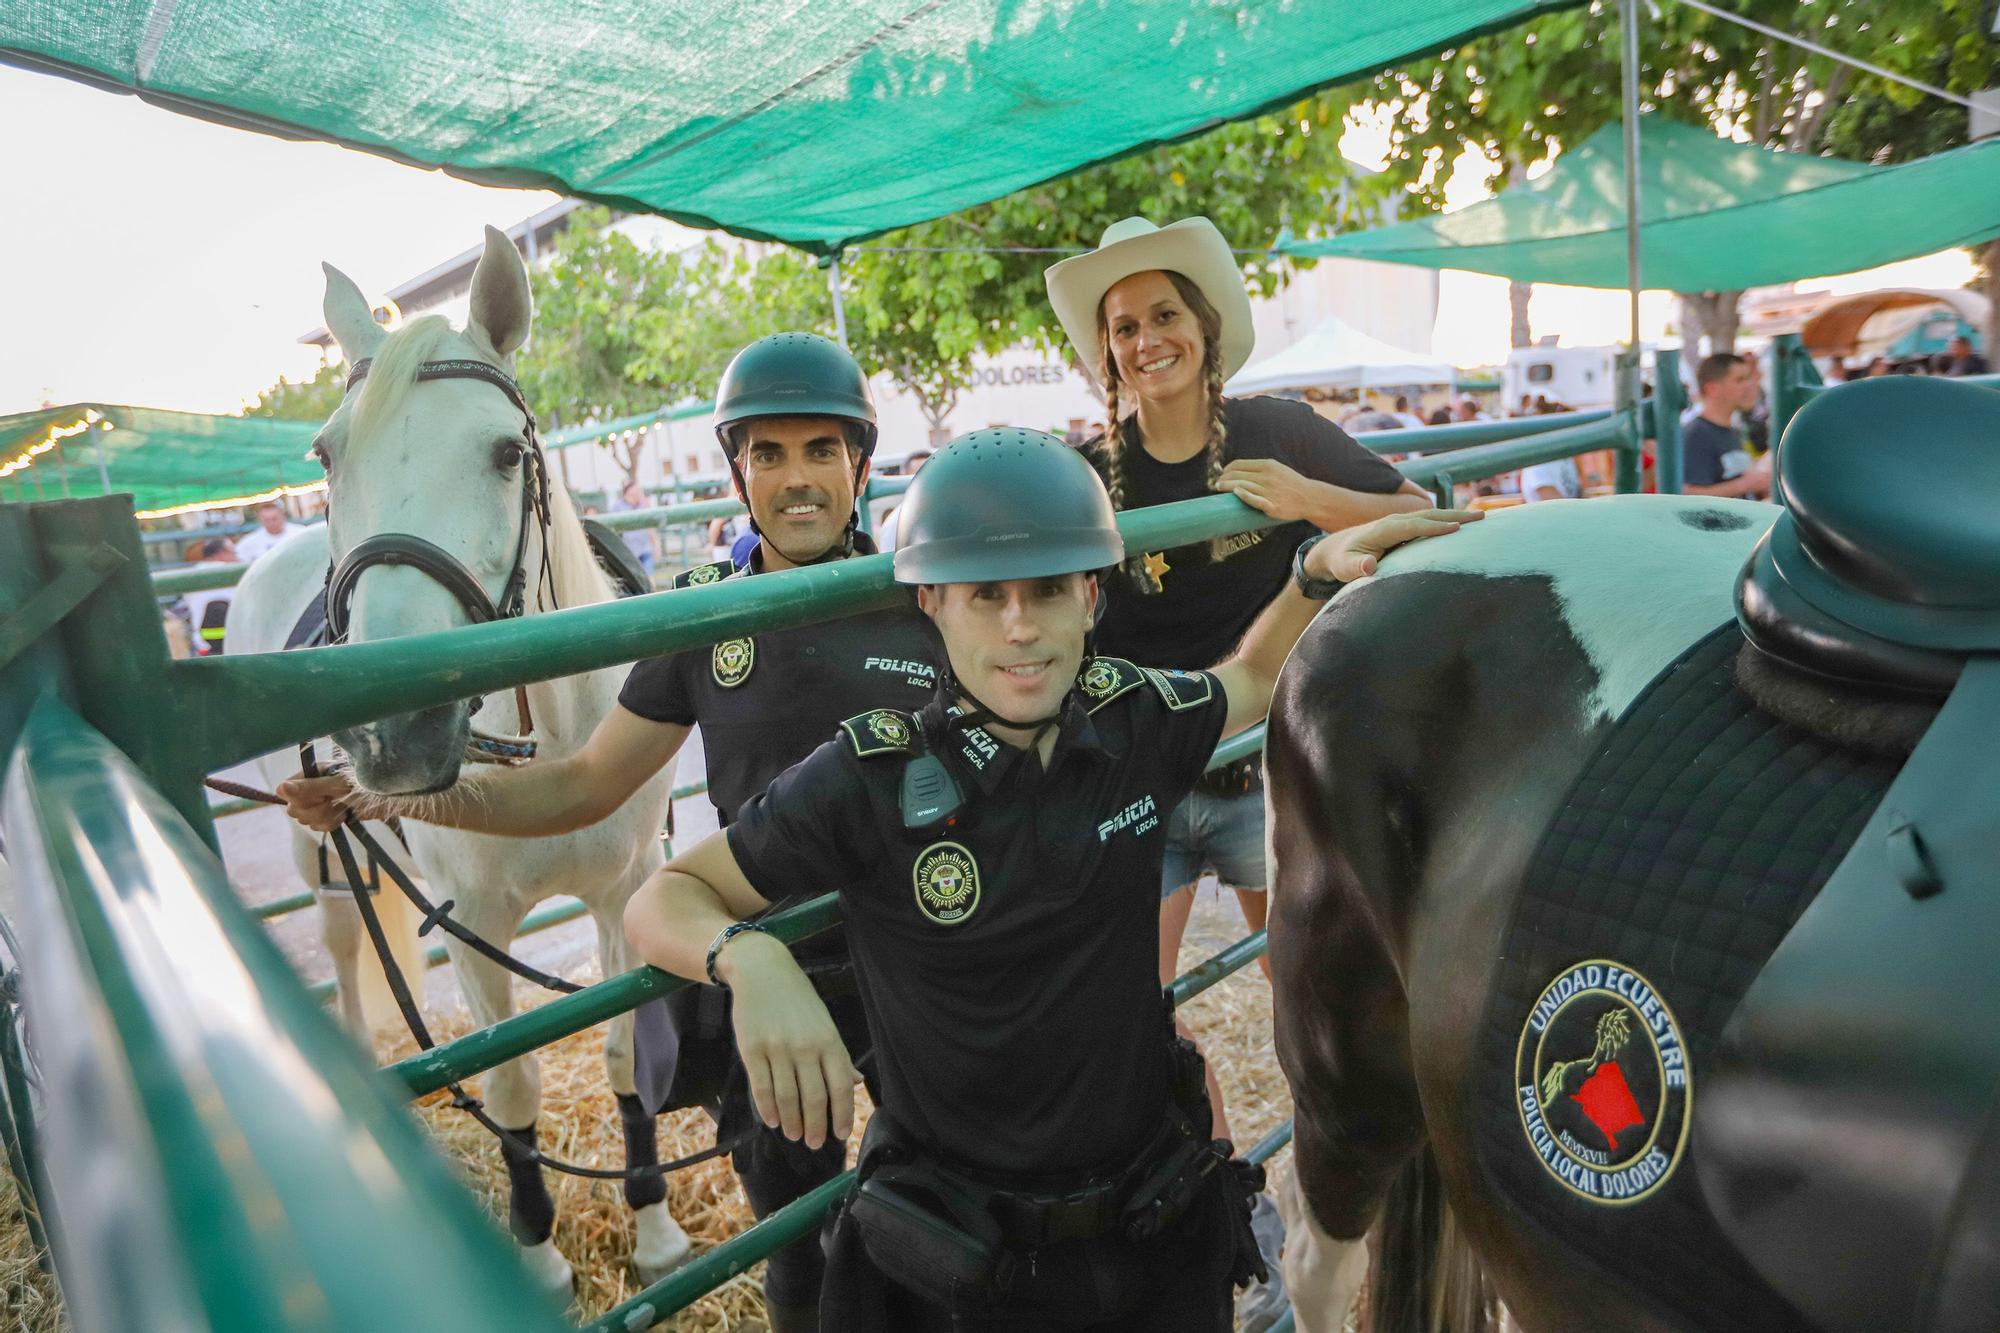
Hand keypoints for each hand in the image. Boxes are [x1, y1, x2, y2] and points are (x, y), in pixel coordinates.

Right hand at [275, 772, 367, 832]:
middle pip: (295, 809)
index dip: (301, 799)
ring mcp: (317, 801)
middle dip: (318, 810)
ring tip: (343, 807)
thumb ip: (309, 787)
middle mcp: (310, 786)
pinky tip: (343, 816)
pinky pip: (317, 827)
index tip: (321, 796)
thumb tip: (280, 788)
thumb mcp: (337, 785)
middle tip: (336, 801)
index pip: (286, 791)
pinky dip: (331, 824)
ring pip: (306, 820)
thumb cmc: (364, 785)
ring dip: (327, 817)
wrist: (386, 799)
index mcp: (310, 773)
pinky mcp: (325, 814)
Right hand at [723, 932, 855, 1149]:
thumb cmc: (797, 999)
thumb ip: (838, 1055)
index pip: (841, 1086)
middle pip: (814, 1097)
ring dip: (792, 1122)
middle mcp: (805, 1046)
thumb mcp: (824, 1022)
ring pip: (787, 1097)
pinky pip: (761, 1087)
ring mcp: (777, 1048)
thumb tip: (856, 1082)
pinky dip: (768, 1109)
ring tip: (794, 1135)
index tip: (841, 1134)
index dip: (842, 1114)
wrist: (761, 970)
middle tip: (814, 1142)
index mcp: (829, 1040)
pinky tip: (773, 1121)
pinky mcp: (752, 1049)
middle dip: (816, 1126)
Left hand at [1216, 459, 1320, 522]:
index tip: (1222, 474)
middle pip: (1237, 475)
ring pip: (1242, 486)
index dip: (1227, 469)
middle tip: (1217, 483)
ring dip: (1227, 486)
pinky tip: (1236, 492)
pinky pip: (1254, 499)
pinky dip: (1244, 495)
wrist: (1309, 498)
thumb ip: (1261, 469)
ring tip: (1219, 488)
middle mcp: (1267, 477)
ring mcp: (1269, 491)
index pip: (1239, 464)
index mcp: (1268, 466)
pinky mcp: (1272, 506)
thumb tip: (1241, 471)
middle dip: (1223, 478)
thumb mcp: (1278, 469)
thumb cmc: (1291, 484)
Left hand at [1306, 509, 1482, 582]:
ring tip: (1481, 519)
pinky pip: (1429, 522)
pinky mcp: (1405, 528)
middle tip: (1481, 518)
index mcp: (1382, 529)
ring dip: (1455, 516)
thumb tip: (1368, 566)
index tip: (1456, 528)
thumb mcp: (1344, 567)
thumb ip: (1355, 567)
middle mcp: (1394, 521)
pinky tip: (1465, 526)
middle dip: (1454, 515)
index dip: (1434, 527)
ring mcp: (1400, 523)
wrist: (1335, 550)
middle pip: (1428, 515)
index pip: (1412, 526)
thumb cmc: (1341, 561)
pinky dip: (1447, 521)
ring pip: (1431, 516)